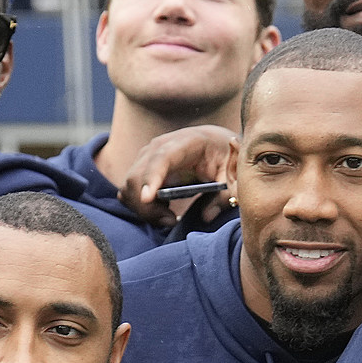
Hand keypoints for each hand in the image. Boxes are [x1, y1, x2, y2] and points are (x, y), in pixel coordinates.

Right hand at [116, 125, 239, 226]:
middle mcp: (159, 146)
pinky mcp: (142, 168)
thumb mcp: (232, 175)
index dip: (152, 177)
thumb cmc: (225, 157)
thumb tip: (206, 217)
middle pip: (137, 176)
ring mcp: (147, 157)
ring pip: (129, 186)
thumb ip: (224, 195)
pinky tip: (160, 210)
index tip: (148, 198)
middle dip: (147, 205)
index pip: (161, 158)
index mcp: (186, 142)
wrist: (214, 142)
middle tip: (170, 221)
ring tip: (169, 217)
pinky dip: (139, 205)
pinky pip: (129, 191)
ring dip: (143, 209)